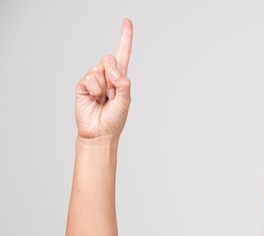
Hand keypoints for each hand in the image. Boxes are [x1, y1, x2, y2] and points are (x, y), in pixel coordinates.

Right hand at [75, 19, 132, 139]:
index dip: (125, 38)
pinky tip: (94, 100)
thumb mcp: (125, 101)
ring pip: (99, 68)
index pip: (123, 54)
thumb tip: (114, 71)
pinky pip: (90, 79)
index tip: (127, 21)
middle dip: (113, 74)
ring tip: (103, 100)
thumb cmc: (114, 119)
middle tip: (112, 94)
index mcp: (120, 78)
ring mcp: (94, 79)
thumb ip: (124, 84)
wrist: (99, 133)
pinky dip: (95, 90)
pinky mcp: (83, 85)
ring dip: (104, 86)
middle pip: (109, 58)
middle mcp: (107, 76)